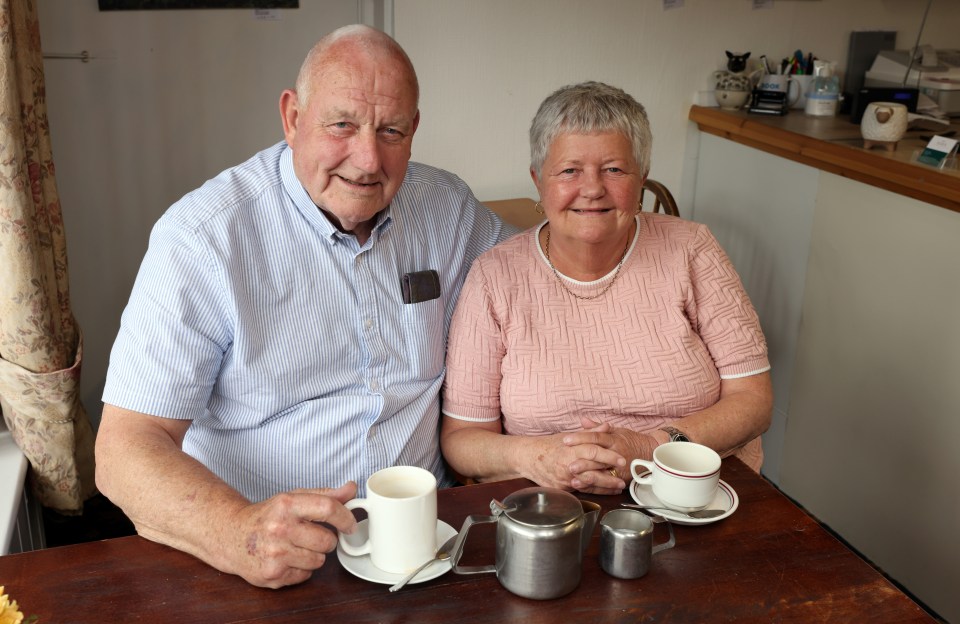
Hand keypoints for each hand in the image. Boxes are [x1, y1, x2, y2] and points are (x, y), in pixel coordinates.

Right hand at [225, 481, 357, 587]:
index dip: (345, 517)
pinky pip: (305, 575)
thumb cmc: (267, 516)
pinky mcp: (272, 575)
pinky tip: (286, 559)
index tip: (350, 525)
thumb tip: (351, 489)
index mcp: (287, 505)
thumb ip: (325, 495)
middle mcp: (280, 529)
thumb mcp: (293, 498)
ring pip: (319, 561)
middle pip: (327, 541)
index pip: (327, 508)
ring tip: (296, 547)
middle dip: (326, 540)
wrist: (232, 536)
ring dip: (313, 556)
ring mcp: (275, 554)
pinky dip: (300, 569)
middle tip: (311, 536)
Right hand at [516, 429, 625, 491]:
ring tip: (619, 485)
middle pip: (594, 469)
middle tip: (625, 475)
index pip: (593, 451)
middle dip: (611, 473)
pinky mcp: (563, 488)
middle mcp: (568, 464)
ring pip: (589, 483)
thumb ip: (590, 432)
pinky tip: (607, 490)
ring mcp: (565, 478)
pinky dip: (596, 491)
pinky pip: (582, 491)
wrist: (528, 458)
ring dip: (606, 485)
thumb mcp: (570, 436)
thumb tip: (607, 426)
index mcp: (571, 449)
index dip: (609, 456)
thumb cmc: (549, 446)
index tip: (621, 459)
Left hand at [563, 417, 656, 494]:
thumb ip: (598, 426)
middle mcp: (616, 453)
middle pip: (597, 456)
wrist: (650, 453)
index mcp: (613, 439)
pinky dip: (593, 487)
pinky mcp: (621, 479)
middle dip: (582, 461)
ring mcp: (619, 468)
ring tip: (572, 478)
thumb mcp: (616, 430)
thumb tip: (583, 420)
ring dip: (586, 476)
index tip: (566, 440)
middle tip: (567, 463)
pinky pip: (606, 484)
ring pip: (601, 472)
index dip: (580, 438)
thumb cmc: (631, 441)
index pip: (595, 437)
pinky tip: (581, 486)